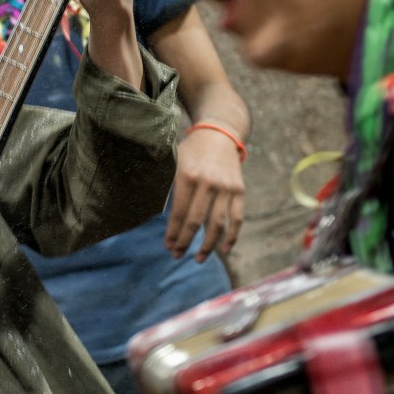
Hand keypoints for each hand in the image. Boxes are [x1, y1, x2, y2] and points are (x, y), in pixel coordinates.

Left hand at [166, 124, 245, 260]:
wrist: (218, 134)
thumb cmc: (189, 152)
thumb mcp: (172, 162)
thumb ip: (165, 185)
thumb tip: (153, 214)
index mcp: (187, 176)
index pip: (178, 212)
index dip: (172, 232)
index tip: (168, 246)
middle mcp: (208, 182)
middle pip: (195, 221)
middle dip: (185, 241)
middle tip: (176, 256)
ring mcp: (226, 187)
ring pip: (217, 223)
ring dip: (208, 245)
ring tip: (197, 259)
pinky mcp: (239, 190)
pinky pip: (237, 218)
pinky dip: (233, 236)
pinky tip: (224, 250)